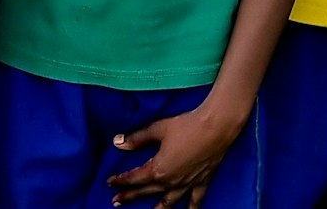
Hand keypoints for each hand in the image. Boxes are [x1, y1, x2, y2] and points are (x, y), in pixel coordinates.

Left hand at [107, 102, 244, 207]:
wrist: (216, 127)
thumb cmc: (186, 125)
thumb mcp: (158, 129)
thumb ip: (137, 138)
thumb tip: (118, 142)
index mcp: (158, 169)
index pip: (135, 178)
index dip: (121, 180)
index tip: (110, 182)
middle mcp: (171, 181)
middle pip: (147, 191)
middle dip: (130, 196)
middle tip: (116, 201)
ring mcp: (187, 183)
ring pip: (169, 202)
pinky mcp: (202, 181)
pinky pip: (196, 200)